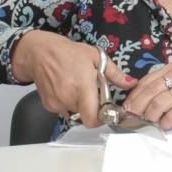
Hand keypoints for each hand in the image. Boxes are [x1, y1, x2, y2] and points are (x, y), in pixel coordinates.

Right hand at [12, 30, 137, 126]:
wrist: (40, 52)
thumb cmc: (69, 52)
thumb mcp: (96, 57)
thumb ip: (115, 74)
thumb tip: (131, 83)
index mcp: (82, 86)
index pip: (93, 119)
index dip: (103, 118)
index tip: (107, 109)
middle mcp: (68, 98)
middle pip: (87, 117)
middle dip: (94, 109)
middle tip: (94, 94)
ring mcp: (57, 104)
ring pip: (76, 114)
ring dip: (81, 106)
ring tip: (80, 88)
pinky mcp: (49, 105)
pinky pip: (65, 111)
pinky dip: (70, 104)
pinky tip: (69, 88)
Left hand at [122, 63, 171, 129]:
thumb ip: (157, 91)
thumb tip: (132, 104)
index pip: (146, 81)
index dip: (134, 95)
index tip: (127, 107)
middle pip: (150, 92)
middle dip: (138, 107)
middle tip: (135, 117)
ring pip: (158, 104)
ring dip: (151, 116)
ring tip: (153, 121)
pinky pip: (171, 116)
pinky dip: (165, 123)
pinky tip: (166, 125)